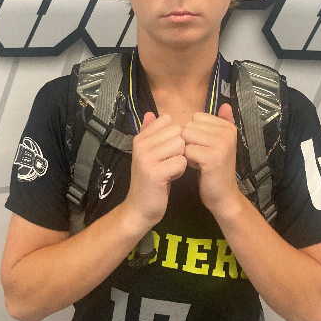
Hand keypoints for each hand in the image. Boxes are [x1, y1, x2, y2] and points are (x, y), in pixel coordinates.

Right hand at [124, 113, 186, 230]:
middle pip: (177, 133)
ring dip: (180, 160)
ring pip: (180, 146)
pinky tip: (170, 178)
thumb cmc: (149, 180)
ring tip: (169, 170)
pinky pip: (181, 162)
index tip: (165, 151)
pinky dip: (180, 171)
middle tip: (168, 163)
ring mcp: (146, 158)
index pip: (168, 121)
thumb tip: (149, 112)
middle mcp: (141, 145)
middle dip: (179, 149)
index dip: (174, 136)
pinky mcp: (155, 173)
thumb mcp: (148, 153)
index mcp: (140, 138)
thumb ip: (150, 132)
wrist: (139, 208)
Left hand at [182, 103, 240, 215]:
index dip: (194, 133)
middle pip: (189, 126)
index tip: (205, 147)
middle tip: (202, 156)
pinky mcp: (213, 158)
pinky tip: (199, 168)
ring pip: (186, 137)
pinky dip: (188, 161)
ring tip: (200, 161)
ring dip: (188, 151)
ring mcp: (222, 145)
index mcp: (228, 126)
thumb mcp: (218, 143)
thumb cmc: (215, 169)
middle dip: (190, 142)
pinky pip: (187, 151)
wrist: (223, 195)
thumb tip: (226, 103)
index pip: (195, 118)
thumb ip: (221, 122)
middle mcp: (227, 132)